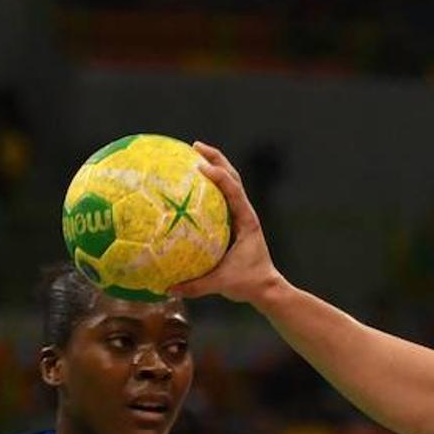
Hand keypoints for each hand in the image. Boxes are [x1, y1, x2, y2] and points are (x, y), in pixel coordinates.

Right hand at [171, 141, 282, 303]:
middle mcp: (245, 214)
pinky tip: (189, 183)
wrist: (267, 288)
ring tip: (192, 153)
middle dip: (215, 159)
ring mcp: (241, 216)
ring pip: (229, 183)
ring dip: (214, 166)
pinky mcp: (236, 221)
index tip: (200, 166)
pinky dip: (209, 185)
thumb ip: (195, 286)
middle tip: (193, 146)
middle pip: (233, 178)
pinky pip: (221, 197)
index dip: (220, 177)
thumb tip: (166, 288)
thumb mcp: (222, 284)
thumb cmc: (249, 283)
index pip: (234, 192)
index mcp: (246, 222)